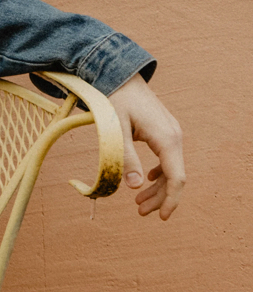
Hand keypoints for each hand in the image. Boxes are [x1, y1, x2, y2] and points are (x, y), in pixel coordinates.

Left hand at [107, 74, 184, 219]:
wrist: (120, 74)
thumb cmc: (115, 99)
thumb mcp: (116, 129)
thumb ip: (125, 157)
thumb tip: (136, 186)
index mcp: (166, 138)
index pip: (176, 177)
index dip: (171, 200)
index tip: (162, 217)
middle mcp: (175, 137)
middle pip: (175, 176)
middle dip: (161, 198)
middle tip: (141, 213)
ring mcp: (172, 133)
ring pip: (172, 168)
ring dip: (158, 187)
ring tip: (140, 203)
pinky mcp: (164, 131)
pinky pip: (168, 158)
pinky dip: (159, 172)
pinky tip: (148, 180)